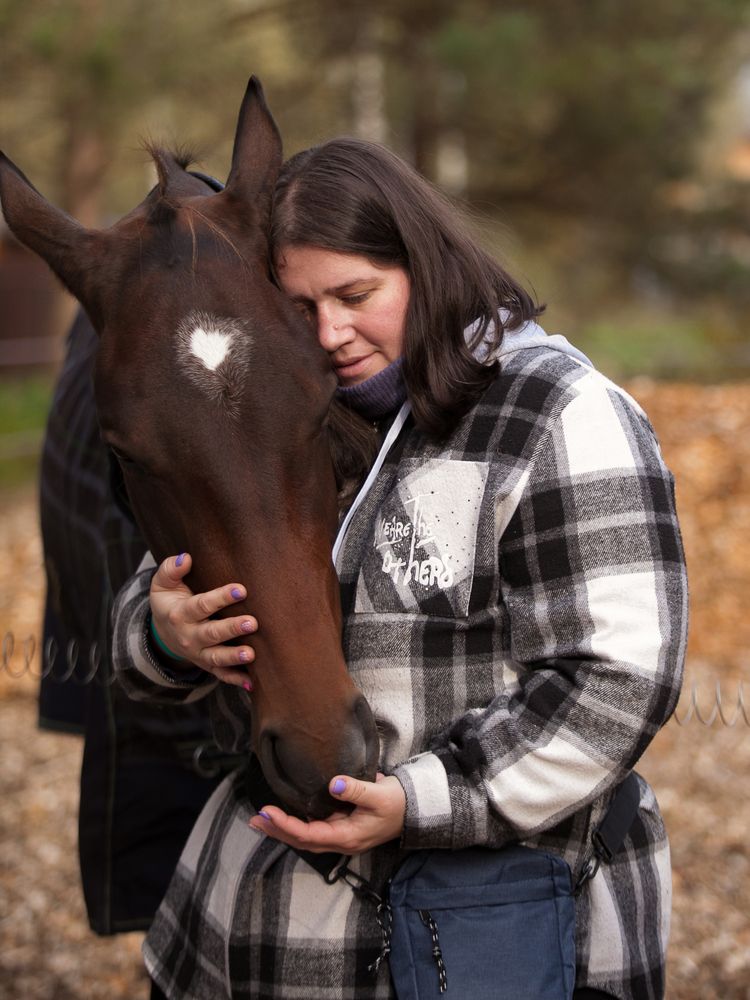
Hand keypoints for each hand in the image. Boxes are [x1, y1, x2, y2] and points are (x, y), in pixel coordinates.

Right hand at [149, 552, 257, 687]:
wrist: (163, 631)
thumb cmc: (170, 601)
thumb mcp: (162, 584)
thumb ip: (171, 569)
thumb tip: (186, 558)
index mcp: (180, 614)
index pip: (201, 605)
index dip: (221, 597)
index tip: (241, 589)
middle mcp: (189, 636)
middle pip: (211, 634)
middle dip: (232, 628)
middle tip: (252, 622)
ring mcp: (199, 653)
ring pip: (217, 658)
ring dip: (234, 657)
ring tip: (252, 654)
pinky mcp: (207, 664)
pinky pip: (221, 675)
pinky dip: (236, 680)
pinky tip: (252, 682)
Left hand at [248, 773, 405, 853]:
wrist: (415, 810)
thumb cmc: (398, 802)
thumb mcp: (380, 793)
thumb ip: (356, 789)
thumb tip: (333, 783)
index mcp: (348, 836)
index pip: (309, 834)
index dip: (285, 825)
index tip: (267, 812)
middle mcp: (341, 842)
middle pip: (302, 841)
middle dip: (277, 831)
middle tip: (255, 819)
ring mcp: (341, 837)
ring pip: (306, 838)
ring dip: (283, 829)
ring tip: (262, 819)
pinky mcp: (343, 828)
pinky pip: (314, 830)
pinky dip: (296, 825)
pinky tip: (284, 817)